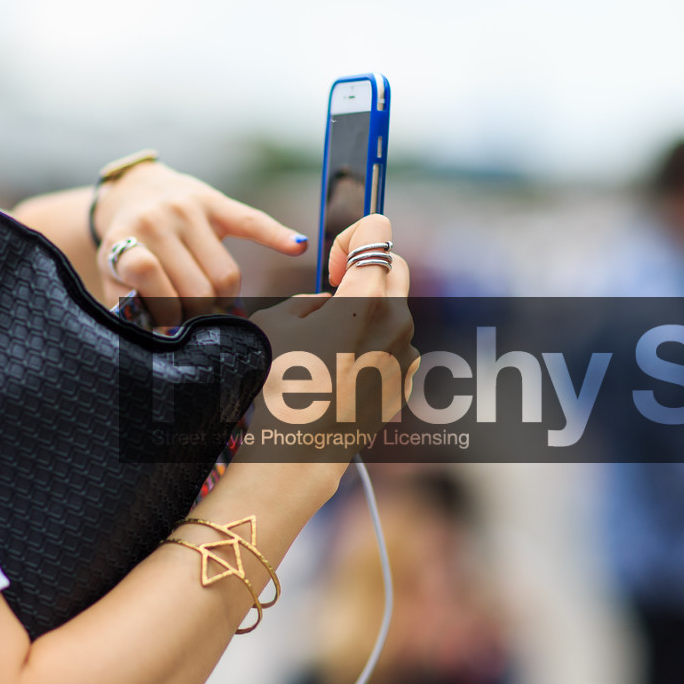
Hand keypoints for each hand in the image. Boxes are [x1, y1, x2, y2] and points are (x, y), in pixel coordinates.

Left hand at [93, 161, 307, 325]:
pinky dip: (277, 236)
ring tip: (214, 304)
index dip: (164, 312)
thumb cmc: (126, 246)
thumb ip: (125, 308)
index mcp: (126, 239)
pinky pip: (253, 222)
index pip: (150, 277)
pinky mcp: (217, 202)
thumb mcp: (111, 275)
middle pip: (198, 290)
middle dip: (199, 315)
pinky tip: (298, 247)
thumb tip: (159, 341)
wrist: (136, 192)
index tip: (169, 328)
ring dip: (225, 300)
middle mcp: (158, 219)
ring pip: (226, 275)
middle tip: (194, 320)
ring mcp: (189, 209)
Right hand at [242, 213, 414, 474]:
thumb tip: (327, 303)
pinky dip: (374, 348)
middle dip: (367, 271)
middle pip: (395, 267)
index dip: (351, 238)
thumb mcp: (276, 324)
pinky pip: (394, 348)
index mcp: (365, 299)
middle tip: (334, 294)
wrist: (302, 450)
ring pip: (394, 312)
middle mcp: (397, 321)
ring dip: (368, 315)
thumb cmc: (282, 385)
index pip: (377, 233)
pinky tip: (343, 374)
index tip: (333, 267)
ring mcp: (407, 352)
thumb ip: (309, 300)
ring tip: (329, 346)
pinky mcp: (406, 380)